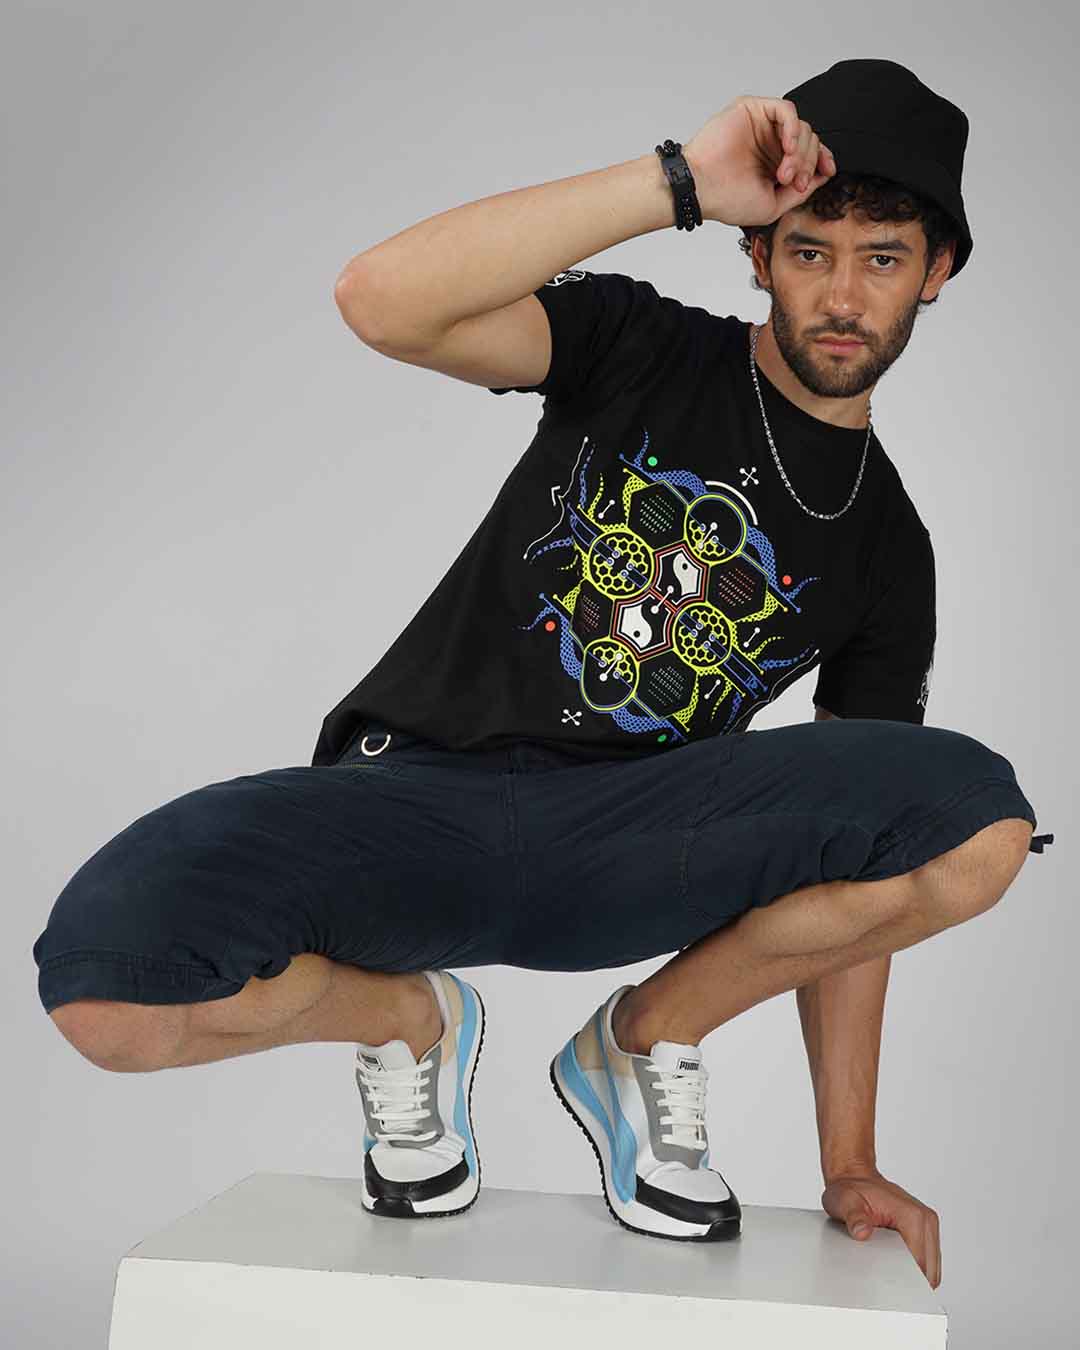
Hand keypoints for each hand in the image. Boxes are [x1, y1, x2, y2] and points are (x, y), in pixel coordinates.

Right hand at [682, 95, 835, 227]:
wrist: (701, 189)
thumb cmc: (727, 200)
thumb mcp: (774, 205)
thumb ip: (801, 191)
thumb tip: (823, 174)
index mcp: (775, 162)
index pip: (809, 153)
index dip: (823, 160)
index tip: (828, 171)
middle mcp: (770, 142)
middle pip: (809, 140)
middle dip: (807, 163)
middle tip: (792, 182)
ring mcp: (762, 125)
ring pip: (802, 126)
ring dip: (800, 152)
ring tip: (784, 174)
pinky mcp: (753, 109)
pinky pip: (786, 110)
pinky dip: (793, 128)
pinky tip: (788, 147)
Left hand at [821, 1167, 941, 1288]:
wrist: (854, 1176)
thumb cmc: (849, 1189)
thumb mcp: (844, 1202)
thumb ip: (854, 1218)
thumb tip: (862, 1232)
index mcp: (913, 1215)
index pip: (921, 1264)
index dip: (907, 1282)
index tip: (890, 1290)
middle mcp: (925, 1219)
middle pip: (929, 1270)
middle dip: (911, 1282)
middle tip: (886, 1285)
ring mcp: (927, 1225)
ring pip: (931, 1267)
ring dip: (914, 1275)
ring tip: (889, 1273)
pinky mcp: (924, 1230)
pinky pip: (926, 1259)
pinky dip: (913, 1267)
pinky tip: (894, 1266)